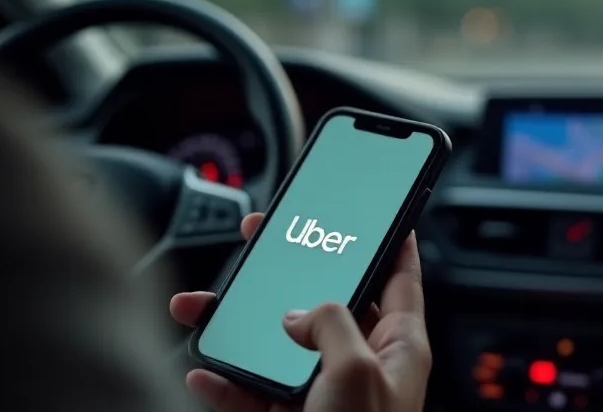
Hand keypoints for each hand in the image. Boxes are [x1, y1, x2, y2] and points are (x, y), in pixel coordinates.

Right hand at [170, 213, 431, 411]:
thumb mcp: (356, 372)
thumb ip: (330, 323)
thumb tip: (298, 313)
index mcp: (397, 346)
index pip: (401, 277)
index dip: (392, 239)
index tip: (381, 209)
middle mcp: (362, 365)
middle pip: (327, 302)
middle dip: (293, 270)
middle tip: (266, 238)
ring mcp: (324, 395)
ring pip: (279, 345)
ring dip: (238, 326)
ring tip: (201, 304)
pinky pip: (254, 392)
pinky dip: (226, 381)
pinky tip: (202, 371)